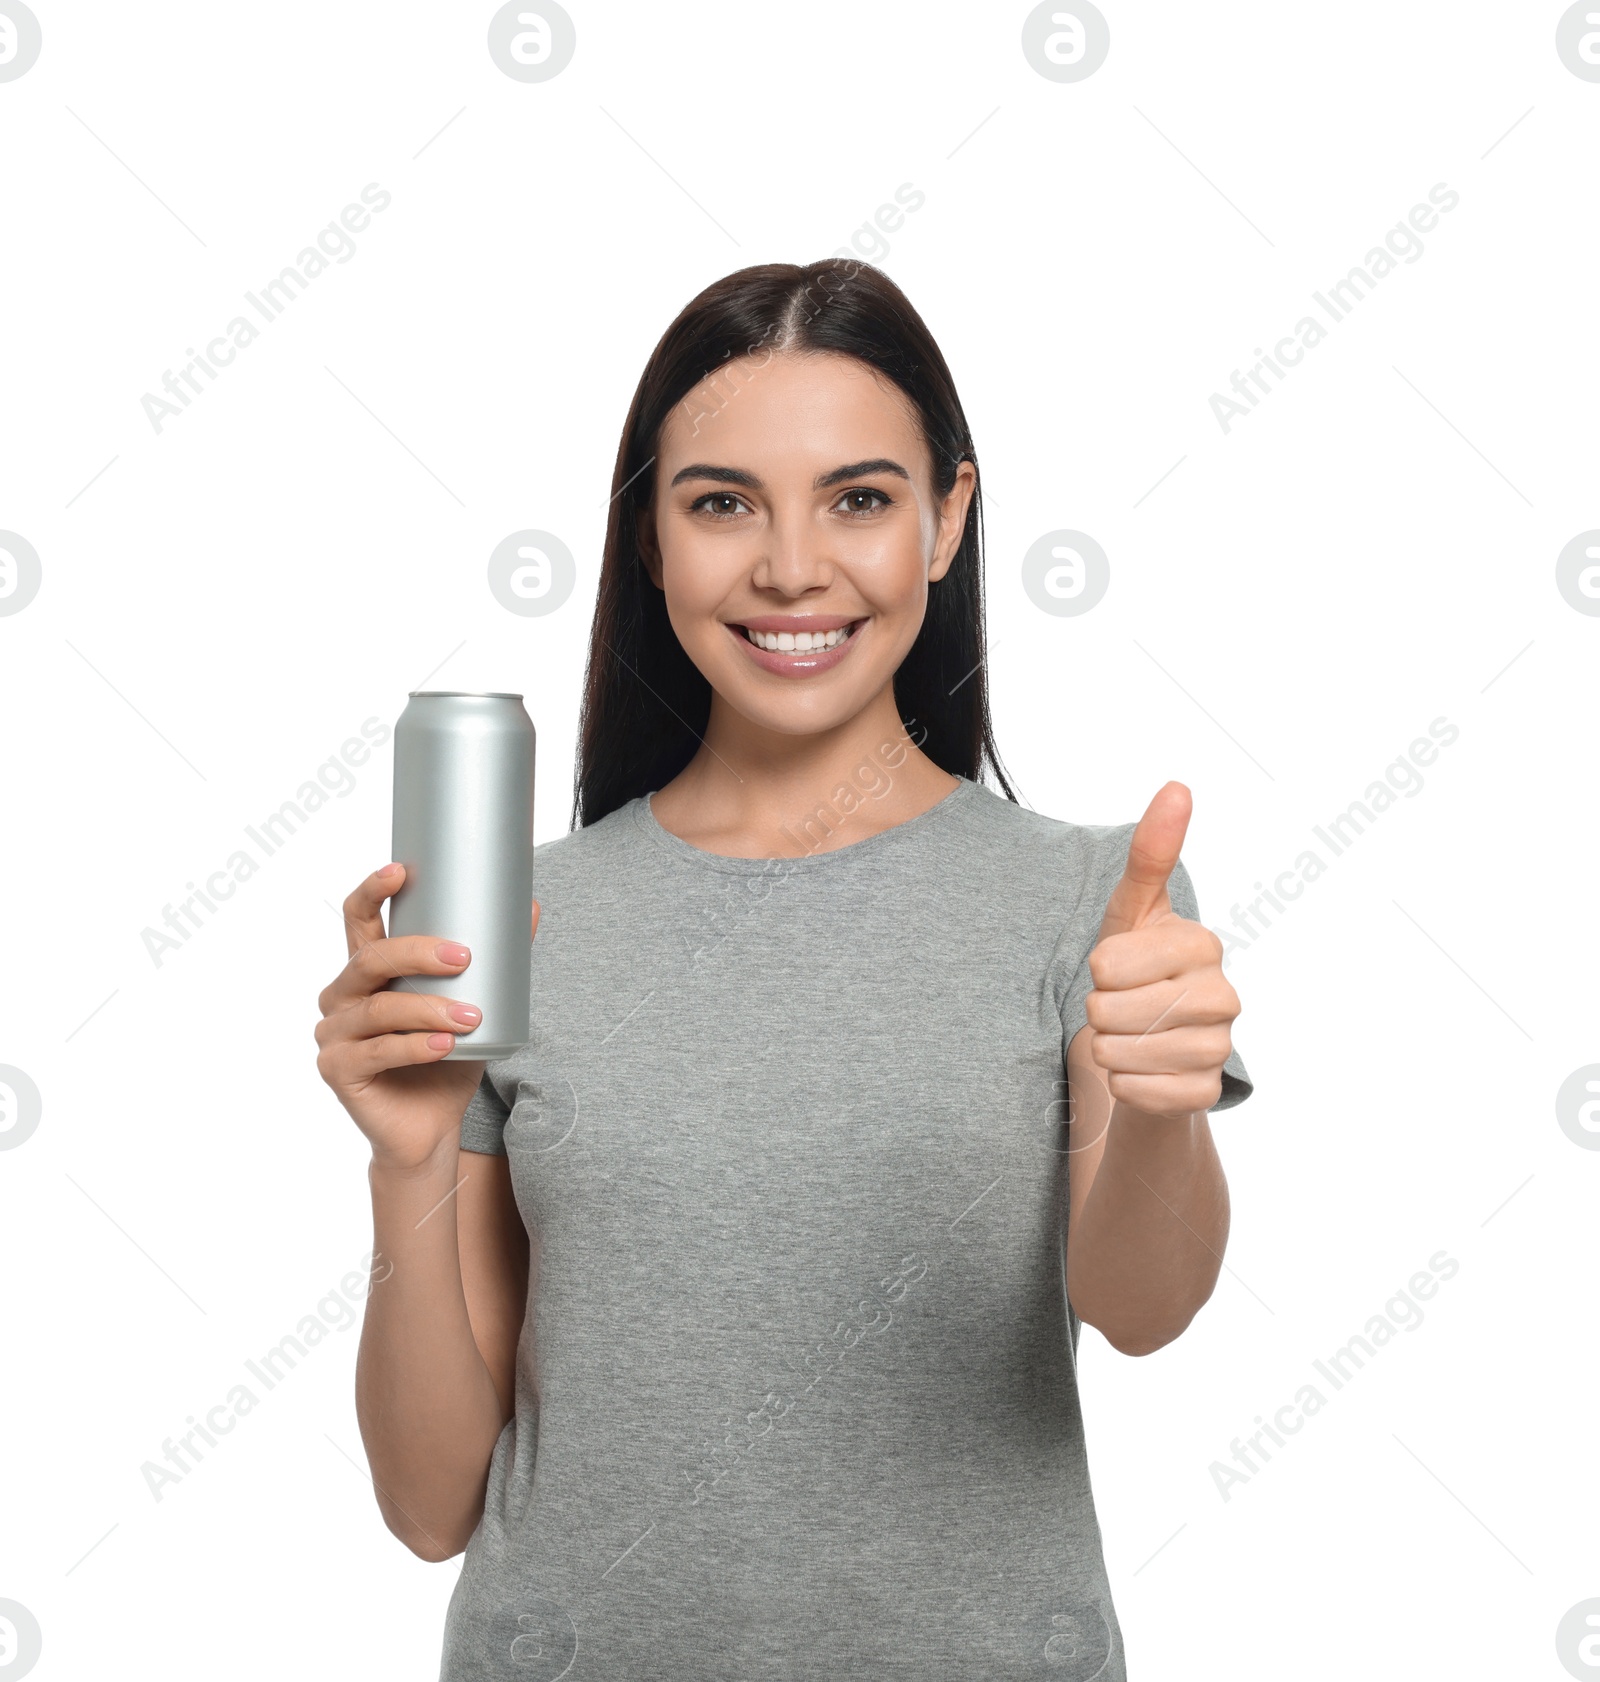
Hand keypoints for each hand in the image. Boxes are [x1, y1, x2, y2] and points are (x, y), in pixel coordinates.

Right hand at [314, 863, 540, 1170]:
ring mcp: (335, 1034)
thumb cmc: (448, 1061)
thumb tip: (533, 906)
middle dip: (418, 952)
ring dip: (428, 1009)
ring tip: (470, 1016)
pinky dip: (414, 1047)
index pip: (359, 920)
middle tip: (464, 957)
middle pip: (370, 959)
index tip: (400, 870)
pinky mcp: (337, 1070)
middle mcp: (342, 997)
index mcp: (367, 972)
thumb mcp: (475, 1003)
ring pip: (379, 1009)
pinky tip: (444, 1046)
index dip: (373, 891)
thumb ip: (496, 961)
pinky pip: (376, 1052)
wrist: (431, 1128)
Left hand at [1083, 782, 1239, 1120]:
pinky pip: (1137, 1092)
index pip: (1107, 963)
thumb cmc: (1134, 967)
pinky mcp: (1206, 1093)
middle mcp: (1224, 995)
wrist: (1147, 1046)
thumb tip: (1178, 786)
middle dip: (1097, 1012)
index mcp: (1203, 944)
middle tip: (1119, 1006)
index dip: (1096, 969)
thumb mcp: (1132, 910)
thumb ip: (1152, 852)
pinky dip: (1122, 1085)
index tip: (1116, 968)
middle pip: (1109, 1010)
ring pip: (1119, 1054)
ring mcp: (1220, 1048)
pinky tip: (1140, 1071)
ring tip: (1127, 1036)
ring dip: (1107, 1049)